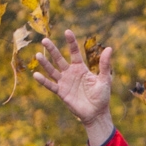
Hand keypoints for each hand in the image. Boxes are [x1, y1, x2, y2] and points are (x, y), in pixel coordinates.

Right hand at [34, 30, 114, 145]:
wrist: (96, 113)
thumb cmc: (102, 96)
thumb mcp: (104, 79)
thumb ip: (104, 64)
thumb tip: (109, 48)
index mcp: (81, 68)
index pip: (74, 52)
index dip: (71, 42)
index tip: (67, 31)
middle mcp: (71, 73)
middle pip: (59, 59)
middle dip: (52, 50)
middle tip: (45, 40)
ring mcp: (65, 82)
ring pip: (52, 70)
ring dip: (45, 63)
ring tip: (38, 55)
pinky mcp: (61, 92)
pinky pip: (51, 85)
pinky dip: (43, 81)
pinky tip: (36, 75)